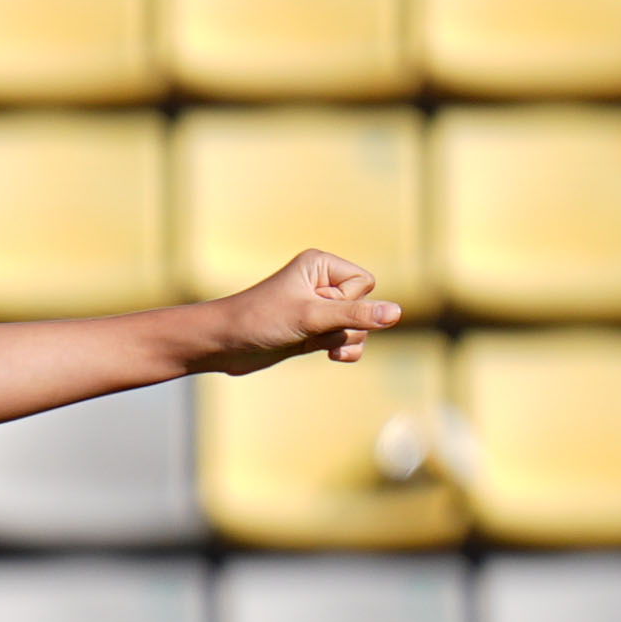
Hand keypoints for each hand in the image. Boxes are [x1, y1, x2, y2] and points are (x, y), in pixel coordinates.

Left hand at [192, 248, 396, 373]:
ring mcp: (319, 308)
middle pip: (364, 306)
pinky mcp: (314, 330)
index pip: (364, 283)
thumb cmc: (260, 321)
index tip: (316, 309)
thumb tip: (397, 314)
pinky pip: (347, 339)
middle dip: (346, 324)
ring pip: (358, 326)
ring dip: (344, 339)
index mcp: (321, 265)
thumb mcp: (311, 317)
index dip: (347, 303)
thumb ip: (356, 316)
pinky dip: (344, 348)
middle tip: (313, 328)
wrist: (223, 345)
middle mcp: (323, 283)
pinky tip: (332, 356)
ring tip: (319, 344)